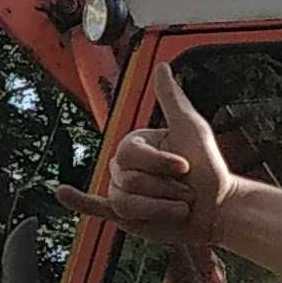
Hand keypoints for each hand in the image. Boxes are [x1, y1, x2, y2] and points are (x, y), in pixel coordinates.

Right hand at [66, 62, 233, 282]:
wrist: (217, 209)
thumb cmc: (209, 170)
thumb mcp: (191, 128)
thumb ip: (171, 99)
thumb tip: (161, 67)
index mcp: (137, 145)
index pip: (131, 154)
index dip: (160, 163)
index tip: (185, 167)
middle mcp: (126, 167)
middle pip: (128, 180)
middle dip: (163, 188)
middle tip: (182, 189)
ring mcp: (124, 191)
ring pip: (126, 202)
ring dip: (159, 207)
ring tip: (175, 205)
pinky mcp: (124, 215)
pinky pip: (96, 208)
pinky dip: (78, 202)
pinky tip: (63, 193)